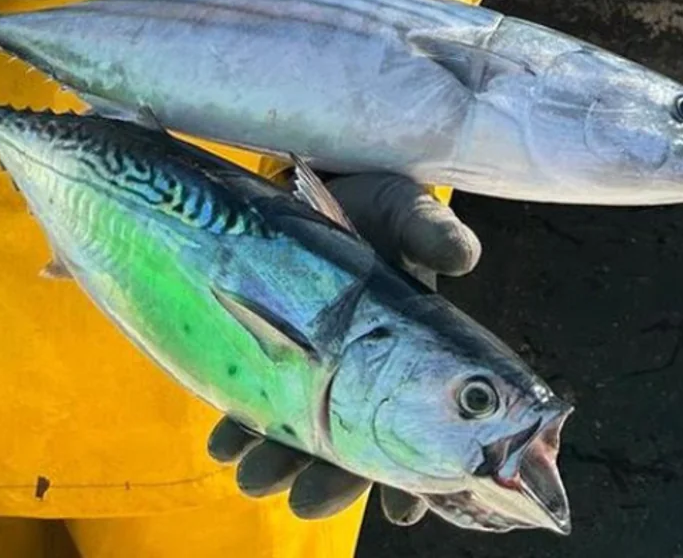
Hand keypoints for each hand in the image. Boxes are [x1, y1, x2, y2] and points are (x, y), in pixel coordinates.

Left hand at [208, 173, 480, 521]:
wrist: (324, 174)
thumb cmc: (379, 202)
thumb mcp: (408, 210)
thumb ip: (431, 232)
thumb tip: (460, 256)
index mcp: (411, 353)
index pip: (421, 430)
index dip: (417, 477)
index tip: (403, 509)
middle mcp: (364, 369)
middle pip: (353, 444)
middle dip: (329, 480)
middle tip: (303, 502)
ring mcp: (315, 359)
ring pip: (299, 430)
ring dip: (276, 461)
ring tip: (250, 477)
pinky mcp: (271, 340)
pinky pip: (256, 395)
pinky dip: (239, 424)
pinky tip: (222, 444)